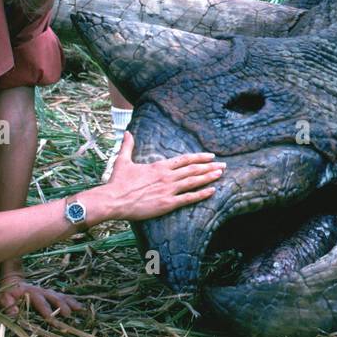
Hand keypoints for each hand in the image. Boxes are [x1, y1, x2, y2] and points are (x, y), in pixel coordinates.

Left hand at [0, 272, 84, 323]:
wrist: (11, 283)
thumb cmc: (5, 294)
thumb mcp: (1, 299)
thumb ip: (6, 304)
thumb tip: (14, 312)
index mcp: (29, 292)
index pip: (39, 302)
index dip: (45, 310)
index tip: (51, 319)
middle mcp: (41, 291)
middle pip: (53, 297)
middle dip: (61, 306)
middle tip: (67, 315)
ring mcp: (47, 292)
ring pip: (60, 296)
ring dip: (69, 303)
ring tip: (79, 309)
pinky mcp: (50, 294)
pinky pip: (63, 297)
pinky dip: (72, 301)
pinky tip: (80, 307)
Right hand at [84, 131, 225, 223]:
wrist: (113, 199)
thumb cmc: (118, 182)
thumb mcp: (123, 161)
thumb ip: (128, 146)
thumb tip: (127, 132)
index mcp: (159, 166)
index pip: (184, 159)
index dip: (199, 157)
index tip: (211, 156)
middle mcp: (167, 176)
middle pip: (193, 169)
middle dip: (210, 167)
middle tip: (224, 165)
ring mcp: (168, 190)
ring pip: (193, 181)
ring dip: (209, 177)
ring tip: (221, 174)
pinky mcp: (167, 203)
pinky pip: (188, 198)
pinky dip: (201, 194)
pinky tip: (212, 191)